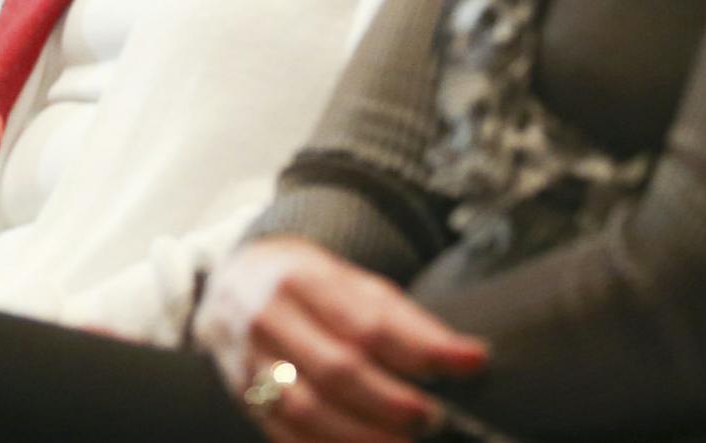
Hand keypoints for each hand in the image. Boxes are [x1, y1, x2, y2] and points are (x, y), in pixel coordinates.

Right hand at [193, 238, 487, 441]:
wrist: (234, 284)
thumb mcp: (352, 282)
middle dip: (393, 401)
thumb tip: (470, 358)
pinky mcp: (244, 396)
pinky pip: (284, 434)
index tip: (471, 365)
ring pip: (307, 410)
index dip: (422, 349)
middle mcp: (270, 318)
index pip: (367, 321)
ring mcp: (250, 360)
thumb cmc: (309, 285)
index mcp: (301, 278)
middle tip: (432, 417)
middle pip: (337, 369)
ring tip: (405, 441)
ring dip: (364, 436)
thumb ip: (405, 320)